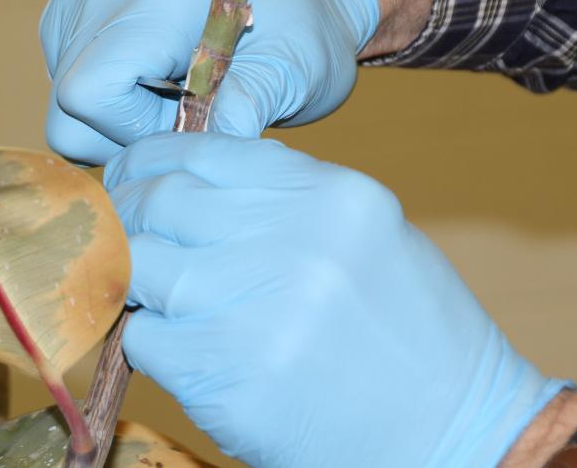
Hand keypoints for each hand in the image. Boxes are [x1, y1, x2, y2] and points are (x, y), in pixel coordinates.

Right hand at [40, 0, 378, 163]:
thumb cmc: (307, 28)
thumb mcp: (296, 72)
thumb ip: (246, 107)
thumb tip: (194, 150)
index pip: (88, 90)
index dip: (130, 130)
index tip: (189, 125)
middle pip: (68, 94)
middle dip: (126, 126)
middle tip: (190, 113)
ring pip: (63, 83)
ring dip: (118, 108)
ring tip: (180, 88)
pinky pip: (66, 63)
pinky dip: (110, 85)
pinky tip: (159, 72)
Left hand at [105, 132, 569, 467]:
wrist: (452, 426)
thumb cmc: (412, 326)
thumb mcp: (364, 231)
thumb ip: (285, 196)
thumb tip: (197, 178)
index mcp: (331, 194)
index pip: (205, 150)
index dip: (153, 159)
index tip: (133, 174)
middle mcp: (292, 238)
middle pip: (162, 200)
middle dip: (128, 212)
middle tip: (125, 230)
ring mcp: (255, 306)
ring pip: (142, 264)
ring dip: (137, 276)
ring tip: (158, 289)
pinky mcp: (226, 375)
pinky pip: (146, 335)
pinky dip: (150, 336)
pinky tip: (185, 344)